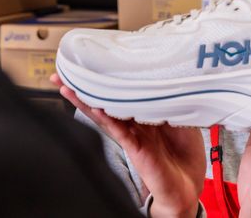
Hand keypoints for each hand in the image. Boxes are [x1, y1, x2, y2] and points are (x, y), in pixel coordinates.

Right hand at [52, 75, 205, 217]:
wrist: (187, 187)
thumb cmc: (185, 155)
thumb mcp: (184, 119)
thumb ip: (173, 102)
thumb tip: (170, 79)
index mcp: (144, 112)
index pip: (122, 92)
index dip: (107, 78)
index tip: (93, 64)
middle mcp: (133, 122)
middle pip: (104, 101)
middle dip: (82, 88)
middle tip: (62, 74)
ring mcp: (131, 135)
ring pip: (103, 113)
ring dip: (84, 100)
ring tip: (66, 87)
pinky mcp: (134, 147)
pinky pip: (117, 130)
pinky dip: (106, 118)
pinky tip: (95, 107)